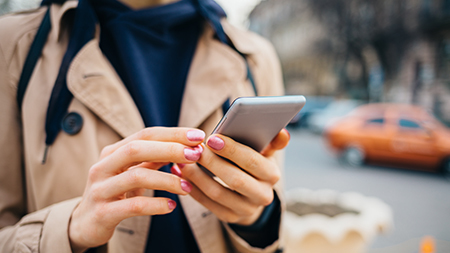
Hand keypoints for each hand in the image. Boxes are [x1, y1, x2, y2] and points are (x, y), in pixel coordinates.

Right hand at [69, 127, 204, 251]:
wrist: (85, 224)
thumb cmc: (115, 193)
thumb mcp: (132, 172)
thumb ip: (153, 159)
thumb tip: (186, 146)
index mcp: (112, 152)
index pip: (145, 135)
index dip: (172, 133)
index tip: (198, 136)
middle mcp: (103, 166)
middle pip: (137, 149)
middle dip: (170, 149)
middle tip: (196, 154)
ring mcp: (100, 189)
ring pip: (137, 176)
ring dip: (168, 180)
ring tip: (188, 187)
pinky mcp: (103, 212)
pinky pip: (133, 205)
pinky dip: (156, 204)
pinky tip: (172, 206)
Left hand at [175, 129, 289, 225]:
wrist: (251, 193)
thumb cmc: (253, 163)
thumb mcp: (264, 152)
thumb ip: (271, 141)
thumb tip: (282, 132)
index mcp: (272, 175)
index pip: (252, 162)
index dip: (232, 150)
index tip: (211, 138)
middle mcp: (263, 195)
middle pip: (235, 179)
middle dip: (212, 163)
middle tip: (194, 150)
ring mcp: (246, 209)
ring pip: (217, 193)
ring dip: (197, 176)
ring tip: (182, 161)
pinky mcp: (230, 217)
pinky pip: (207, 203)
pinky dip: (192, 188)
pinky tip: (180, 174)